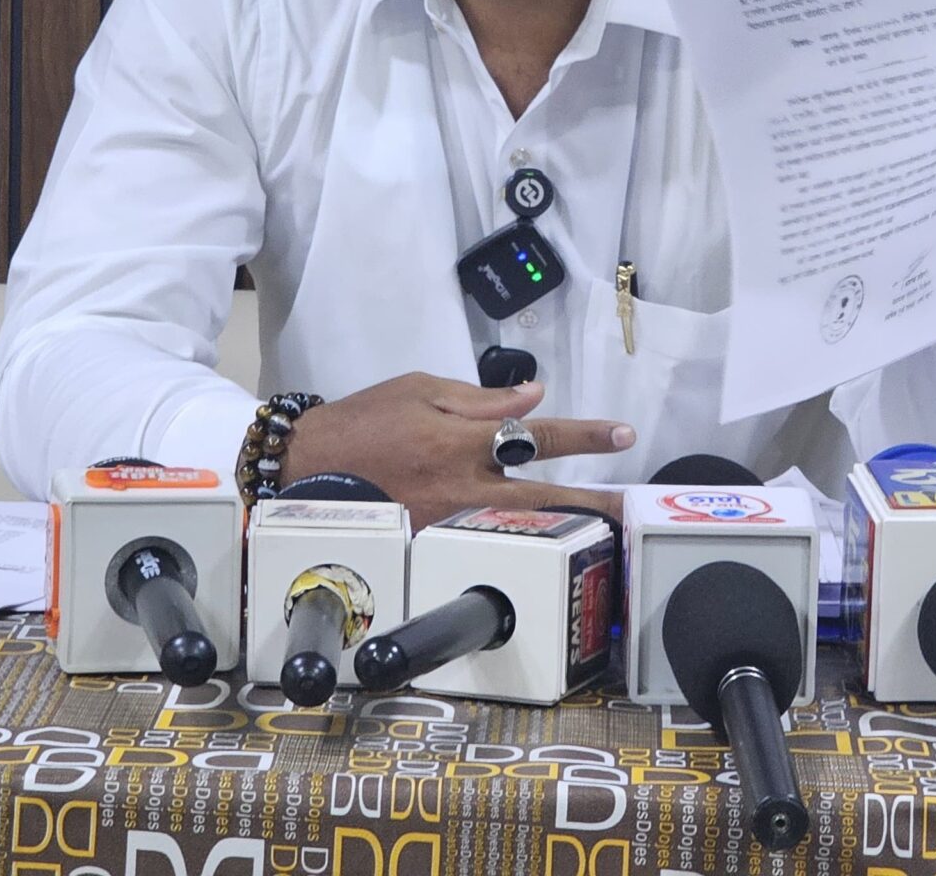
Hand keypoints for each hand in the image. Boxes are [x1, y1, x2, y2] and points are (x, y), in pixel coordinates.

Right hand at [278, 373, 633, 527]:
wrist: (306, 467)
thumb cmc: (364, 421)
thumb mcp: (421, 388)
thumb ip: (481, 397)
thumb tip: (534, 395)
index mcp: (462, 438)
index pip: (535, 434)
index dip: (582, 434)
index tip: (620, 433)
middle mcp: (462, 484)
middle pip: (541, 494)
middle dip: (590, 501)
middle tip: (628, 508)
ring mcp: (448, 520)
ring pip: (518, 525)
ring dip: (560, 528)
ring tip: (601, 533)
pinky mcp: (432, 543)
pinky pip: (481, 539)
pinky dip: (513, 541)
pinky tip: (539, 546)